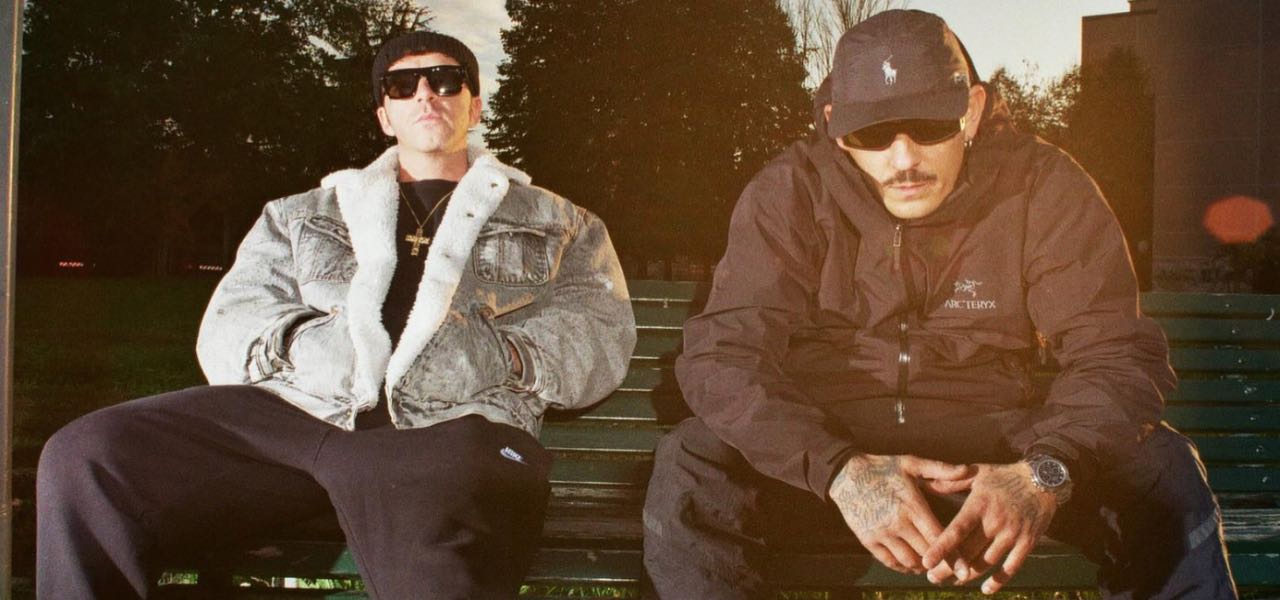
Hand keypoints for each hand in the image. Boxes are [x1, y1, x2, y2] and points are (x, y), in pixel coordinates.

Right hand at [828, 454, 972, 574]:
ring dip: (922, 567)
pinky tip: (911, 565)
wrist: (846, 474)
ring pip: (909, 561)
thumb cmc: (883, 467)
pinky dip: (903, 567)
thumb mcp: (911, 464)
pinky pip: (889, 561)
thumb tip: (967, 470)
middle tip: (952, 569)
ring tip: (931, 566)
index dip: (953, 554)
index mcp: (912, 505)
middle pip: (926, 553)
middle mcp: (898, 522)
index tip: (964, 567)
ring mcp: (881, 533)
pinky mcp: (868, 540)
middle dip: (940, 563)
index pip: (938, 537)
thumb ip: (940, 469)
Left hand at [923, 462, 1056, 593]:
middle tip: (933, 578)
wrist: (1044, 479)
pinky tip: (986, 589)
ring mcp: (1013, 534)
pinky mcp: (1028, 542)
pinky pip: (1012, 567)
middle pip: (968, 552)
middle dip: (948, 568)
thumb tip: (926, 485)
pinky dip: (998, 581)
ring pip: (986, 563)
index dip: (941, 548)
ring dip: (968, 576)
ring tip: (953, 582)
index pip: (956, 530)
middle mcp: (995, 521)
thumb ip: (951, 481)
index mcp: (979, 504)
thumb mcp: (977, 472)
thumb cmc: (1005, 476)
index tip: (926, 562)